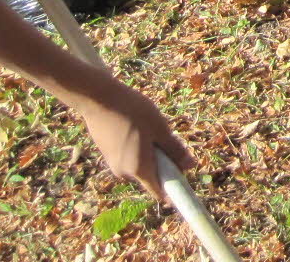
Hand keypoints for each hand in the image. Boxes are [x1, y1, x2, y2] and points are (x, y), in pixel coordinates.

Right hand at [72, 72, 193, 201]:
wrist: (98, 98)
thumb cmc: (133, 112)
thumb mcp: (160, 129)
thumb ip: (175, 150)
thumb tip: (191, 166)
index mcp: (139, 169)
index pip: (159, 191)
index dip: (174, 188)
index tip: (185, 177)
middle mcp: (124, 172)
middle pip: (151, 175)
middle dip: (163, 161)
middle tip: (167, 137)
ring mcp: (113, 163)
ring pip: (140, 163)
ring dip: (150, 152)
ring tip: (150, 127)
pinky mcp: (107, 153)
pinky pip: (129, 156)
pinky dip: (138, 147)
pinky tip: (137, 126)